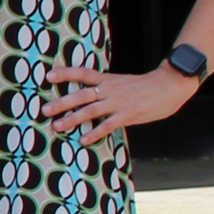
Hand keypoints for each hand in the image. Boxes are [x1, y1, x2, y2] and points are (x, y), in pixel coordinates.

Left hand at [40, 62, 199, 143]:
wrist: (169, 86)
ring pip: (91, 111)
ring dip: (73, 119)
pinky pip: (108, 125)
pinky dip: (95, 133)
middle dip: (61, 103)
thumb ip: (104, 88)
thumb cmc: (143, 86)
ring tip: (57, 126)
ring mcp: (119, 102)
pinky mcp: (129, 114)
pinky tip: (84, 140)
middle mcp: (110, 89)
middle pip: (81, 95)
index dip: (66, 74)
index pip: (83, 73)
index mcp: (108, 79)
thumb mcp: (120, 82)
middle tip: (44, 110)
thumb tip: (84, 96)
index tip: (49, 75)